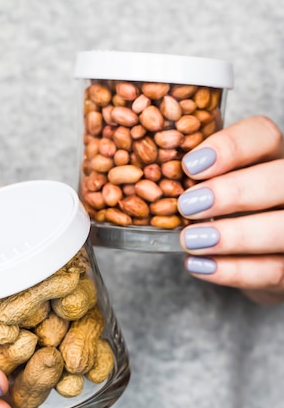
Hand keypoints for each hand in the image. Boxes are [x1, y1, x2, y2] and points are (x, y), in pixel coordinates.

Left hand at [178, 115, 283, 304]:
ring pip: (282, 228)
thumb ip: (190, 177)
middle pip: (280, 179)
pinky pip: (273, 271)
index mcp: (270, 157)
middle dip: (234, 191)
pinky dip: (234, 271)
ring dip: (236, 235)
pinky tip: (200, 266)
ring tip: (192, 240)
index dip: (230, 147)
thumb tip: (138, 168)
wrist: (250, 264)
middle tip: (188, 205)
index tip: (190, 165)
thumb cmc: (223, 215)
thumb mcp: (208, 189)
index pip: (263, 136)